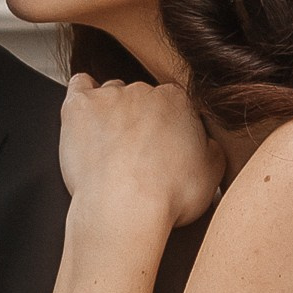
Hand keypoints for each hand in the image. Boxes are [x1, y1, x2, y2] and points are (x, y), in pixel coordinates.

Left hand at [58, 76, 219, 234]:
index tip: (164, 148)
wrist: (125, 206)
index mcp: (178, 102)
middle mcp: (145, 91)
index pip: (174, 103)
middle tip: (137, 153)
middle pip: (142, 97)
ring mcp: (110, 96)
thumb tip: (207, 143)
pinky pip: (79, 85)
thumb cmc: (168, 195)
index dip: (169, 127)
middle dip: (140, 119)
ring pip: (111, 93)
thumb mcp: (212, 173)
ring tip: (110, 145)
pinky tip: (85, 113)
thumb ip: (211, 149)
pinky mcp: (80, 106)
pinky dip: (82, 95)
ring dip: (111, 112)